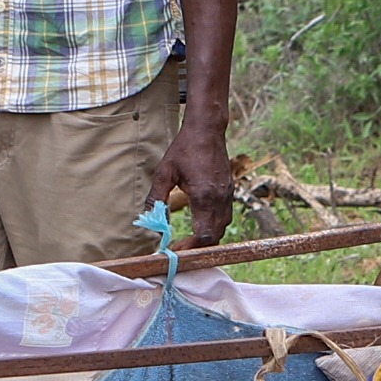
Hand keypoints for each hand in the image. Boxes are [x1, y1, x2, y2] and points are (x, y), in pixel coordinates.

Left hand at [147, 123, 234, 246]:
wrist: (207, 131)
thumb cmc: (185, 149)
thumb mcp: (164, 172)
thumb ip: (157, 197)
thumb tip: (151, 220)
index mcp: (204, 196)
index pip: (204, 235)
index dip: (191, 247)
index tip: (176, 250)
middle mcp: (219, 199)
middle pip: (215, 237)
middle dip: (198, 247)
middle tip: (178, 248)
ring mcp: (227, 196)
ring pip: (222, 228)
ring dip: (206, 238)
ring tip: (187, 240)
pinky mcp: (229, 192)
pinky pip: (224, 217)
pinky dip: (213, 226)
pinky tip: (199, 224)